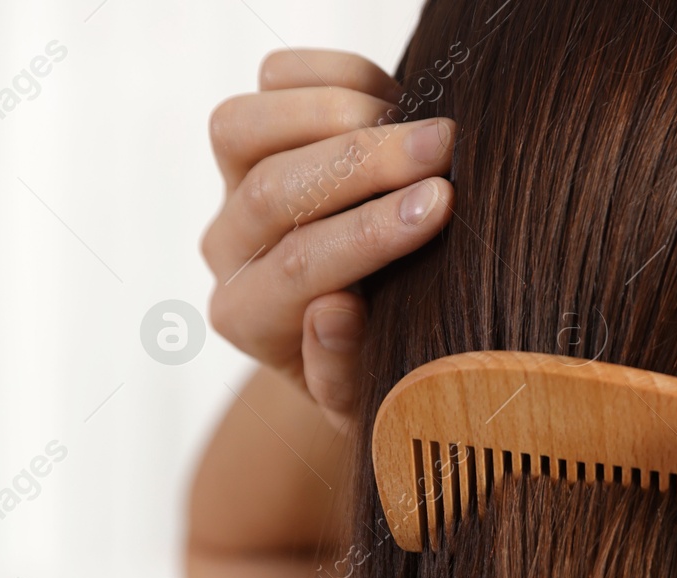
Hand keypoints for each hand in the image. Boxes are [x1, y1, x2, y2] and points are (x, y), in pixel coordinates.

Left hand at [201, 49, 455, 431]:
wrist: (366, 341)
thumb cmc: (379, 376)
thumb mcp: (374, 403)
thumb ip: (346, 374)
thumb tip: (335, 311)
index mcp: (251, 320)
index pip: (302, 270)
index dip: (372, 233)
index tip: (444, 207)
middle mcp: (230, 250)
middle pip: (273, 192)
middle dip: (367, 164)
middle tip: (447, 148)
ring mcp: (235, 187)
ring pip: (243, 127)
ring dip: (337, 112)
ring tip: (421, 122)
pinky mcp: (257, 136)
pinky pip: (271, 83)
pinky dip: (332, 75)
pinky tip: (396, 97)